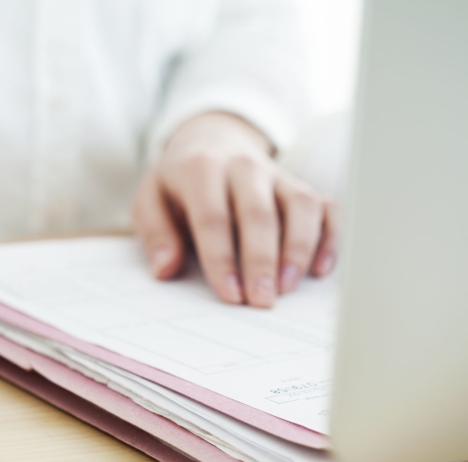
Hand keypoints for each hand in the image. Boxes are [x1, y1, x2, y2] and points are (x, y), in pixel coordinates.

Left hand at [133, 112, 336, 306]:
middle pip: (259, 214)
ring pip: (299, 206)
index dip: (221, 259)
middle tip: (261, 300)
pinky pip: (326, 206)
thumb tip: (165, 268)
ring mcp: (277, 175)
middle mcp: (244, 167)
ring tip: (287, 288)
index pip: (213, 217)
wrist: (210, 142)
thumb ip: (155, 233)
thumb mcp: (150, 200)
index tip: (229, 294)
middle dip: (261, 260)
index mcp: (202, 169)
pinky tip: (320, 270)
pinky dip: (329, 237)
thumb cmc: (178, 182)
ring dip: (297, 249)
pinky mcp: (300, 185)